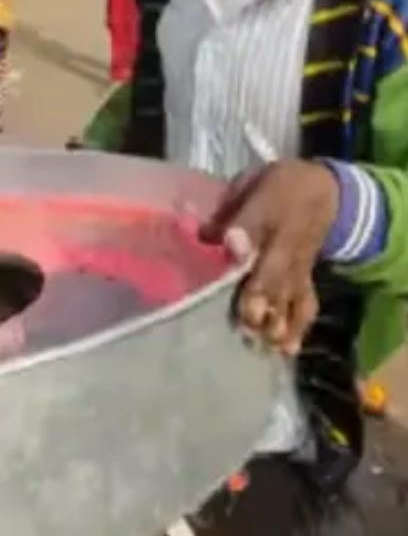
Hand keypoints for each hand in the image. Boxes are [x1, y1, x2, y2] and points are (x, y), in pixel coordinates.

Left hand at [203, 160, 338, 355]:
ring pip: (288, 297)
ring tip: (262, 344)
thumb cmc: (280, 187)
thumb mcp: (253, 185)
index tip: (231, 258)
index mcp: (269, 214)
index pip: (255, 230)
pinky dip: (298, 328)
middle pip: (272, 277)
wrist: (325, 192)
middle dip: (258, 302)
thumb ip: (231, 213)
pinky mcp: (305, 281)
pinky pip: (305, 305)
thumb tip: (210, 236)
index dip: (244, 245)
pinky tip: (286, 350)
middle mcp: (284, 247)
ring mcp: (297, 268)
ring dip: (276, 321)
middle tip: (245, 325)